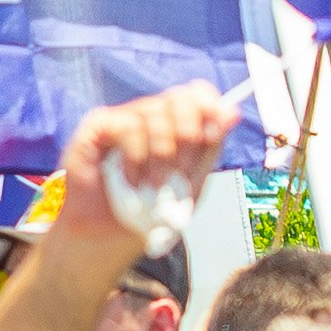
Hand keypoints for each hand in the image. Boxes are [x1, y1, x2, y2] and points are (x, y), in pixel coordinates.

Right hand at [58, 84, 240, 237]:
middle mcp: (150, 115)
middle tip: (180, 171)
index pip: (197, 94)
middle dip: (188, 136)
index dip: (209, 106)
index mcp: (175, 124)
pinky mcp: (98, 126)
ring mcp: (123, 117)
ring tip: (154, 187)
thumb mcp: (191, 183)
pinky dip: (136, 157)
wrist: (109, 236)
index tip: (214, 133)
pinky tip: (131, 180)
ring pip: (155, 113)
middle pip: (180, 98)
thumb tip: (231, 113)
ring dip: (161, 156)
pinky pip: (128, 126)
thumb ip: (209, 147)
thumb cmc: (149, 210)